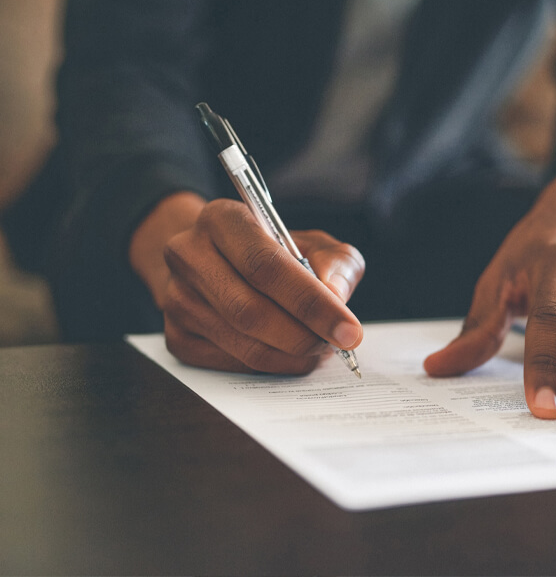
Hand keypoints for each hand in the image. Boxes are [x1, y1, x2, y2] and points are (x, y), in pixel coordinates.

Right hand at [129, 193, 364, 373]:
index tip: (349, 329)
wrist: (218, 260)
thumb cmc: (274, 251)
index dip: (311, 302)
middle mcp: (189, 254)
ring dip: (292, 356)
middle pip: (250, 311)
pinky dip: (271, 366)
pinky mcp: (176, 336)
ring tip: (320, 348)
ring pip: (242, 344)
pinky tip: (291, 354)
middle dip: (304, 336)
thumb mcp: (313, 242)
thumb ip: (335, 262)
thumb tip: (336, 297)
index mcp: (222, 219)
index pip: (265, 265)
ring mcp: (176, 298)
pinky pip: (230, 364)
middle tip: (337, 345)